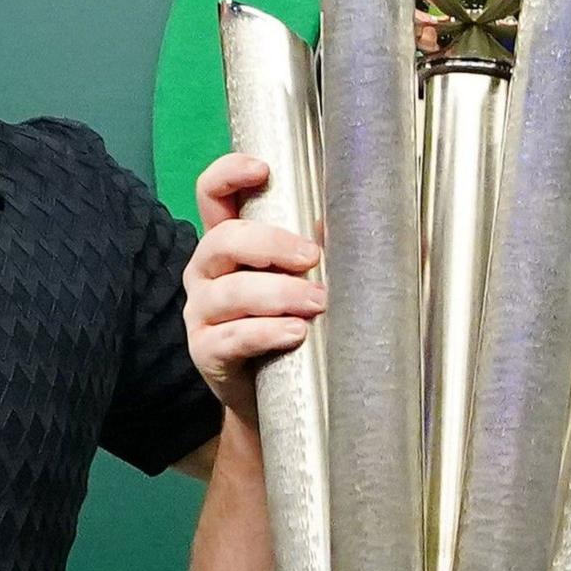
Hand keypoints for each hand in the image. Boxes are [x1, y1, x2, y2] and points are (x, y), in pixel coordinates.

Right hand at [183, 153, 324, 424]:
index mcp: (229, 242)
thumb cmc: (298, 326)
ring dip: (278, 294)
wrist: (277, 401)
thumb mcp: (313, 279)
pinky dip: (266, 333)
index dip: (228, 173)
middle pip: (223, 239)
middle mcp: (207, 271)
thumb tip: (369, 219)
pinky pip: (230, 337)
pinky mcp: (205, 352)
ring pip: (229, 292)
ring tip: (317, 303)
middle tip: (312, 256)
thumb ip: (334, 248)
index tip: (263, 169)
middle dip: (269, 243)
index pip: (212, 193)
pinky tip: (296, 333)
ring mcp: (201, 312)